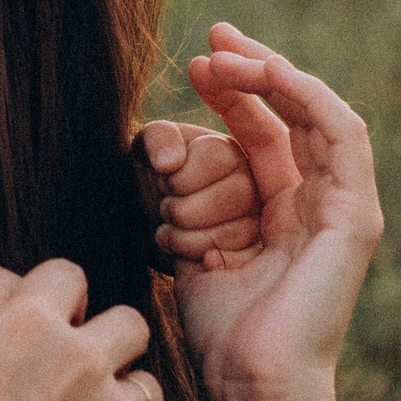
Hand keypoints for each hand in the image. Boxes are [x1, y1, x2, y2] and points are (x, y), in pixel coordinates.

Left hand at [139, 120, 266, 271]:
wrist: (152, 210)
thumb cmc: (154, 172)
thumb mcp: (147, 147)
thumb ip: (157, 140)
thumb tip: (169, 162)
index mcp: (227, 150)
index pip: (215, 158)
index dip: (179, 177)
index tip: (163, 179)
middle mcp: (250, 181)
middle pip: (232, 198)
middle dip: (183, 210)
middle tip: (166, 209)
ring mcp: (254, 218)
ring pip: (233, 233)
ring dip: (186, 238)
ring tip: (168, 229)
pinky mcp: (248, 250)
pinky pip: (234, 261)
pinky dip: (198, 259)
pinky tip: (180, 251)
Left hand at [171, 24, 382, 400]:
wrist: (250, 387)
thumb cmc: (219, 336)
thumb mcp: (195, 251)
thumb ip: (193, 206)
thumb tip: (161, 162)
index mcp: (284, 212)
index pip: (265, 131)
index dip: (233, 92)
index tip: (194, 65)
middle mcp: (319, 204)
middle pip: (293, 113)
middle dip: (253, 69)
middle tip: (212, 39)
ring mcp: (345, 209)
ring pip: (320, 114)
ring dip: (277, 74)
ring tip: (231, 54)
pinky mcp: (358, 217)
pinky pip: (343, 136)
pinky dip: (308, 97)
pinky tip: (271, 74)